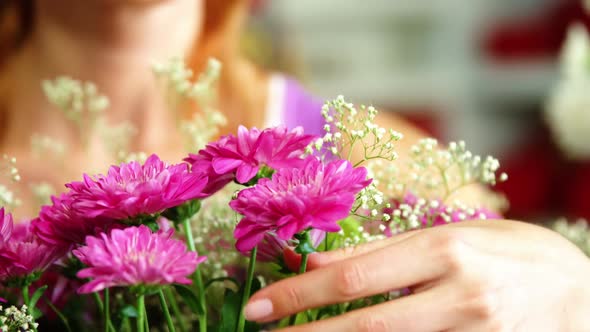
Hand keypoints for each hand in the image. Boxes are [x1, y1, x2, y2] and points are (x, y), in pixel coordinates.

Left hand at [244, 220, 589, 330]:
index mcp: (444, 249)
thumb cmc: (509, 253)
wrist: (583, 294)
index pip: (354, 277)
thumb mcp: (449, 235)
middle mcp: (459, 295)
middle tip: (260, 331)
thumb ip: (382, 250)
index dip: (299, 293)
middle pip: (364, 324)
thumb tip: (317, 259)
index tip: (259, 304)